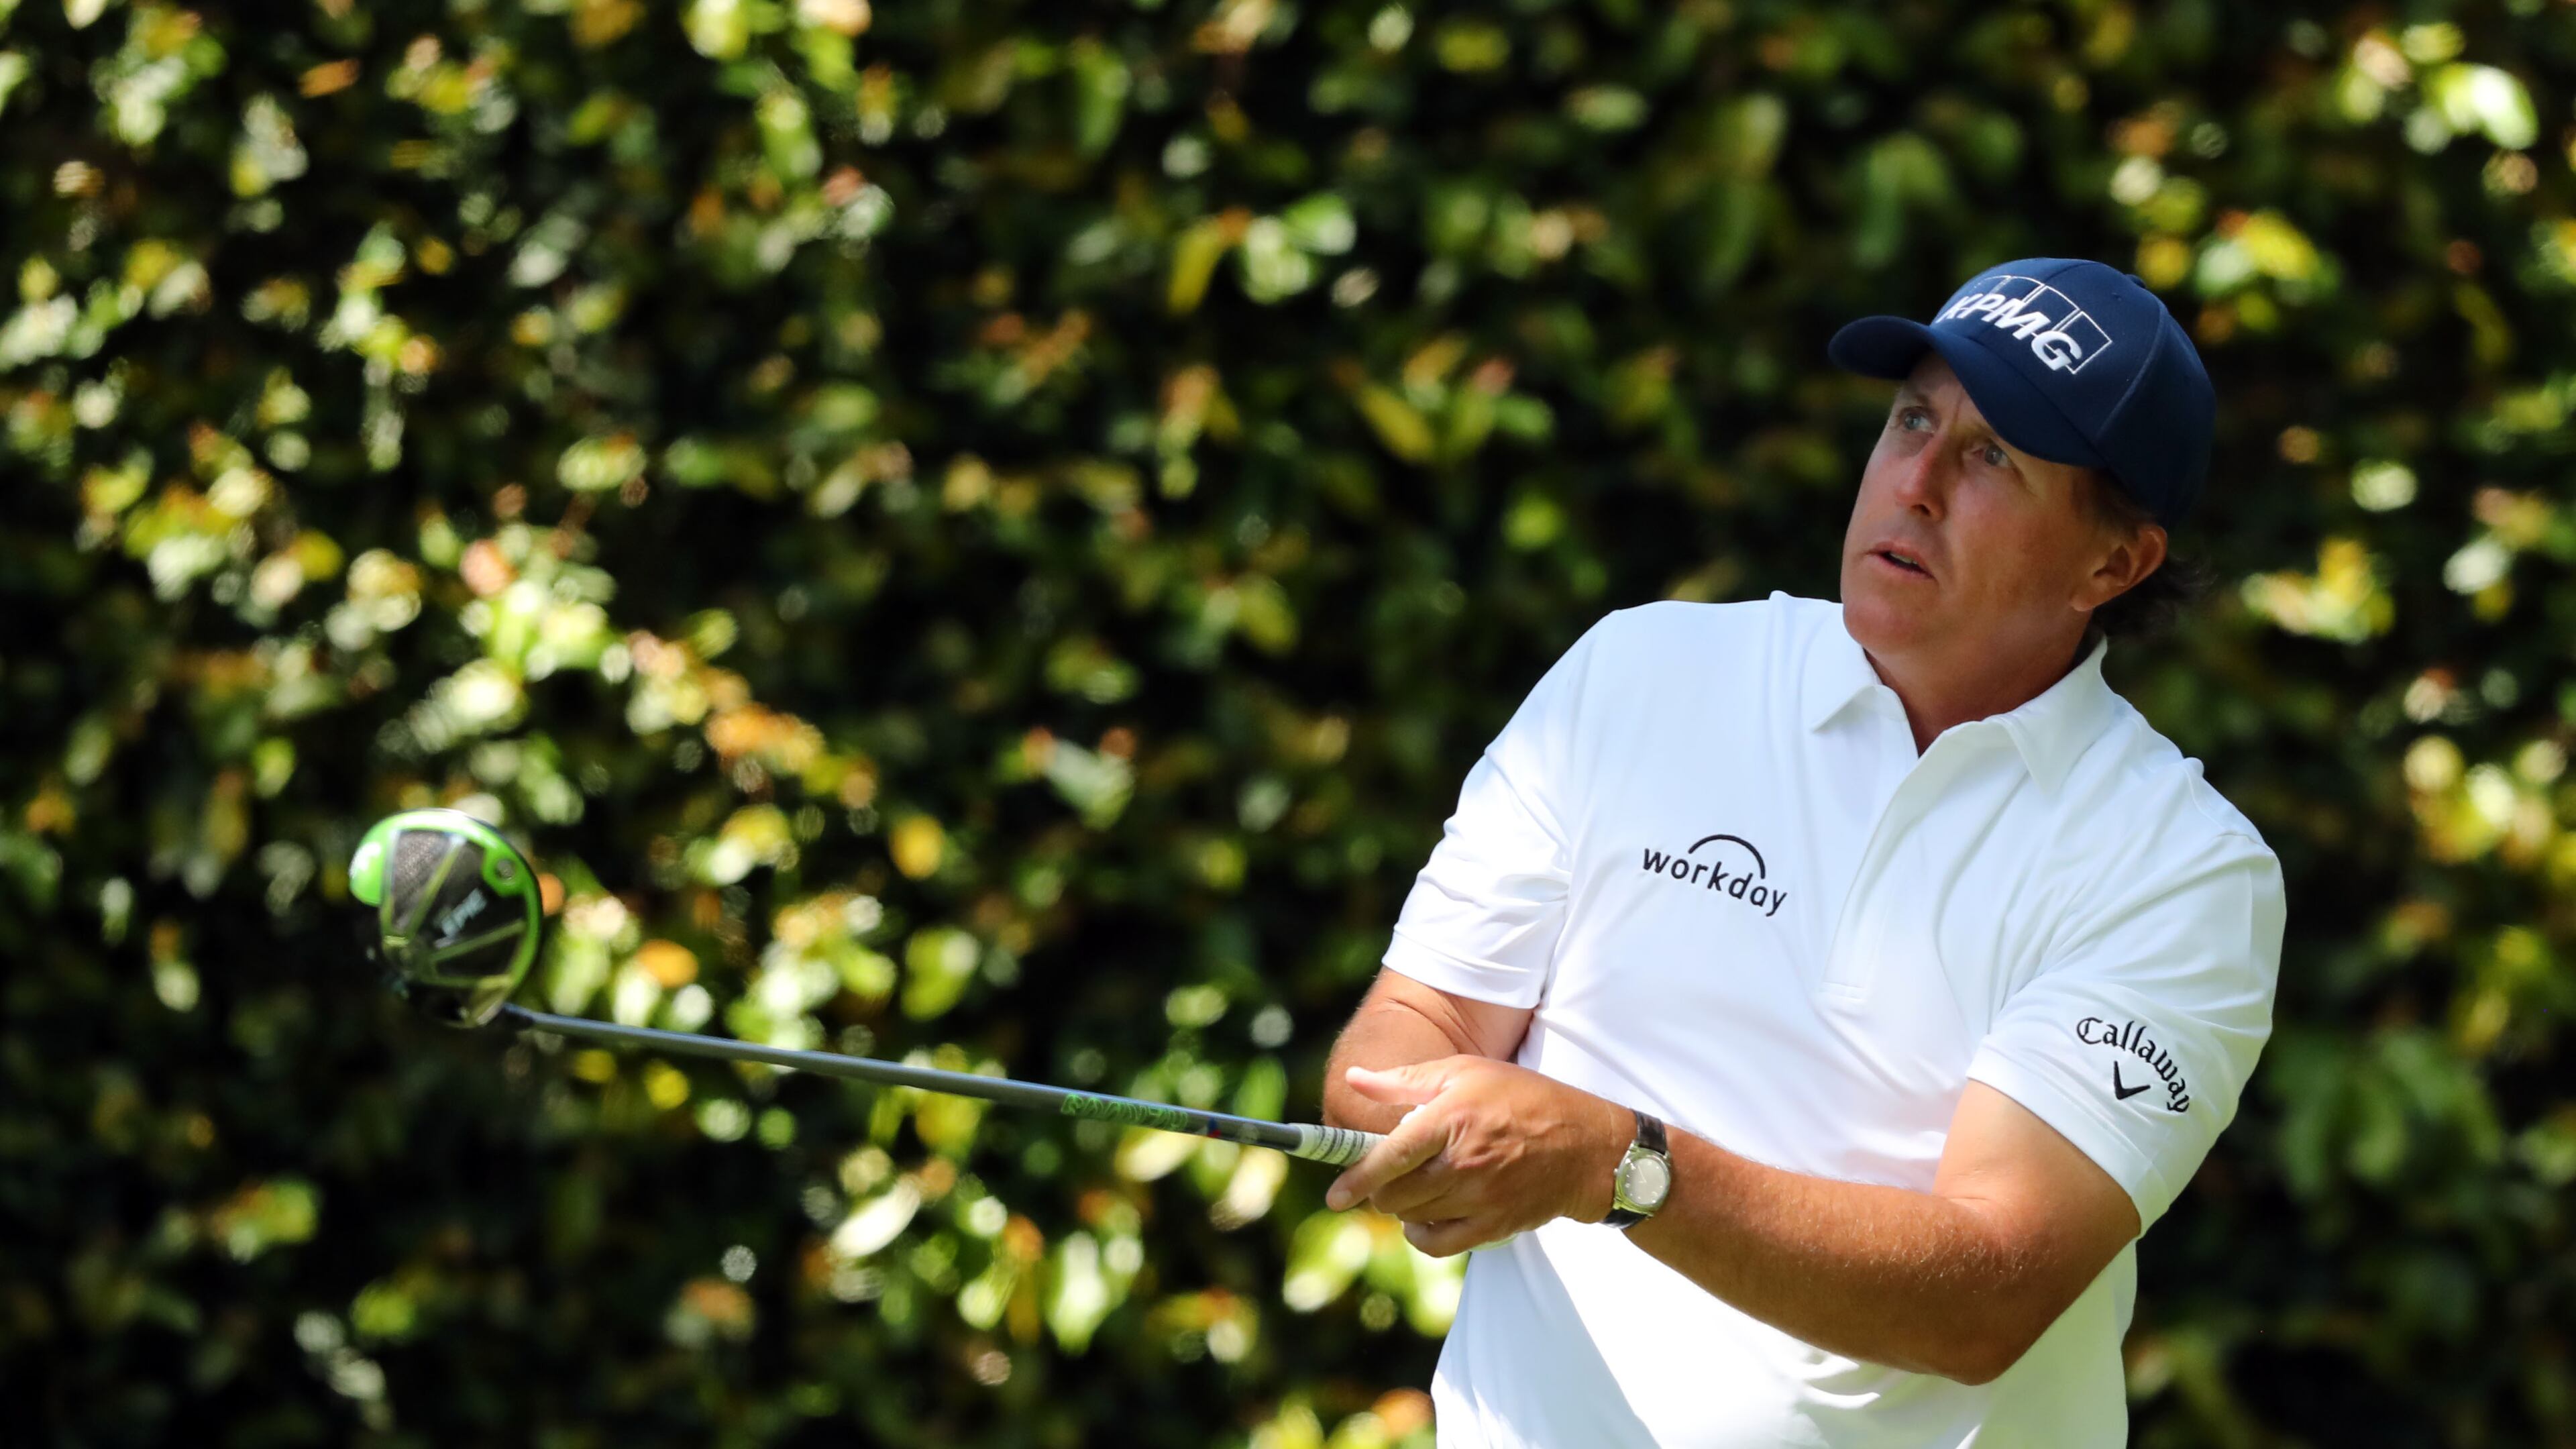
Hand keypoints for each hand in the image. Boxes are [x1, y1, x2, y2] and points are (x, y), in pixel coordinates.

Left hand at [1322, 1056, 1630, 1256]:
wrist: (1586, 1147)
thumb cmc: (1523, 1099)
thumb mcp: (1466, 1072)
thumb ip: (1404, 1081)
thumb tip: (1354, 1080)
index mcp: (1452, 1117)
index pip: (1391, 1156)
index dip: (1356, 1179)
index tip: (1334, 1196)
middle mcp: (1464, 1162)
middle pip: (1395, 1195)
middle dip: (1380, 1190)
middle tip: (1390, 1177)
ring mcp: (1480, 1198)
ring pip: (1412, 1219)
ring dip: (1403, 1208)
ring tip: (1419, 1186)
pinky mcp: (1493, 1226)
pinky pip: (1437, 1245)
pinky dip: (1422, 1236)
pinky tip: (1427, 1218)